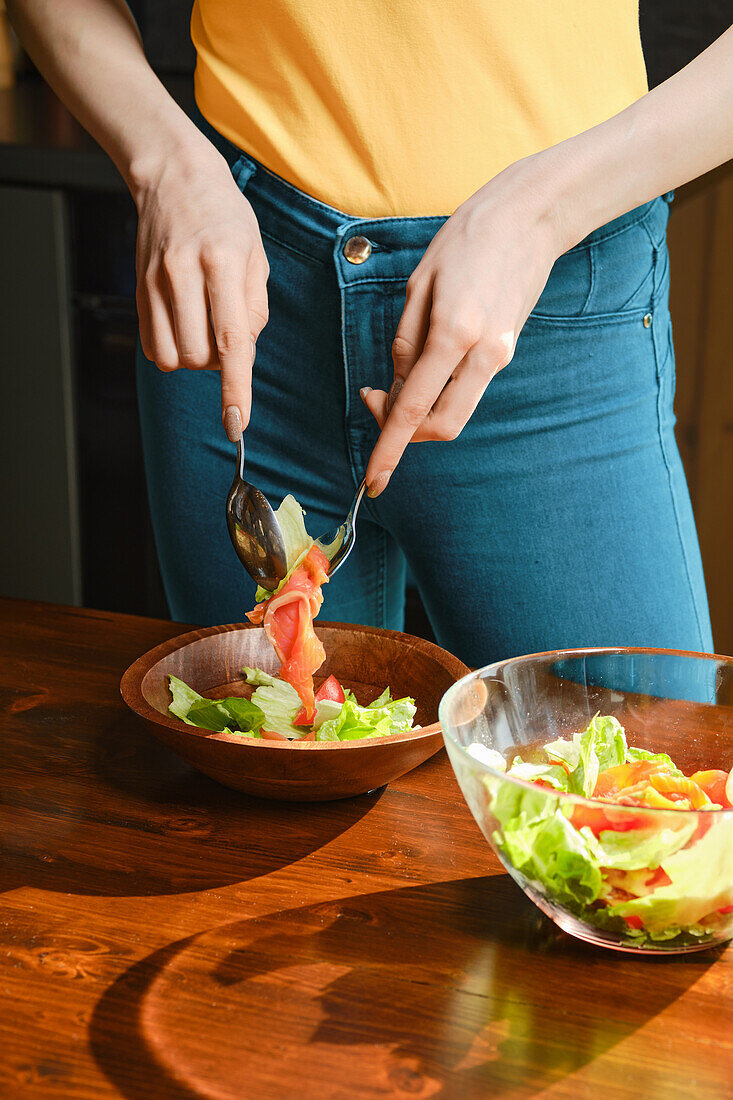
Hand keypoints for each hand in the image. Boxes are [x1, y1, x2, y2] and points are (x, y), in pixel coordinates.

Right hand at [133, 139, 268, 438]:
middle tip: (227, 330)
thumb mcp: (257, 255)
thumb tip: (242, 358)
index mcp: (224, 263)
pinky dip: (172, 349)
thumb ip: (254, 310)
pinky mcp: (137, 289)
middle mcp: (184, 273)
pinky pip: (152, 346)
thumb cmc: (226, 217)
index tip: (237, 422)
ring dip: (194, 357)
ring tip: (205, 326)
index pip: (230, 340)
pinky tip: (184, 324)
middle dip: (218, 361)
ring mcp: (154, 282)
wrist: (173, 176)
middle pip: (198, 356)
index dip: (235, 387)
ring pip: (172, 357)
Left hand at [361, 157, 567, 494]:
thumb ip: (405, 343)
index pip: (414, 408)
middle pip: (441, 426)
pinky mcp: (507, 351)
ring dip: (422, 412)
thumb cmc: (467, 240)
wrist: (530, 218)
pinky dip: (439, 390)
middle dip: (405, 432)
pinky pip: (467, 388)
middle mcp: (484, 354)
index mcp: (454, 334)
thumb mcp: (419, 285)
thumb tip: (396, 389)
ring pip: (456, 412)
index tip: (373, 479)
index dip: (389, 447)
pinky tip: (423, 365)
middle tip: (375, 402)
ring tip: (394, 380)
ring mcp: (500, 355)